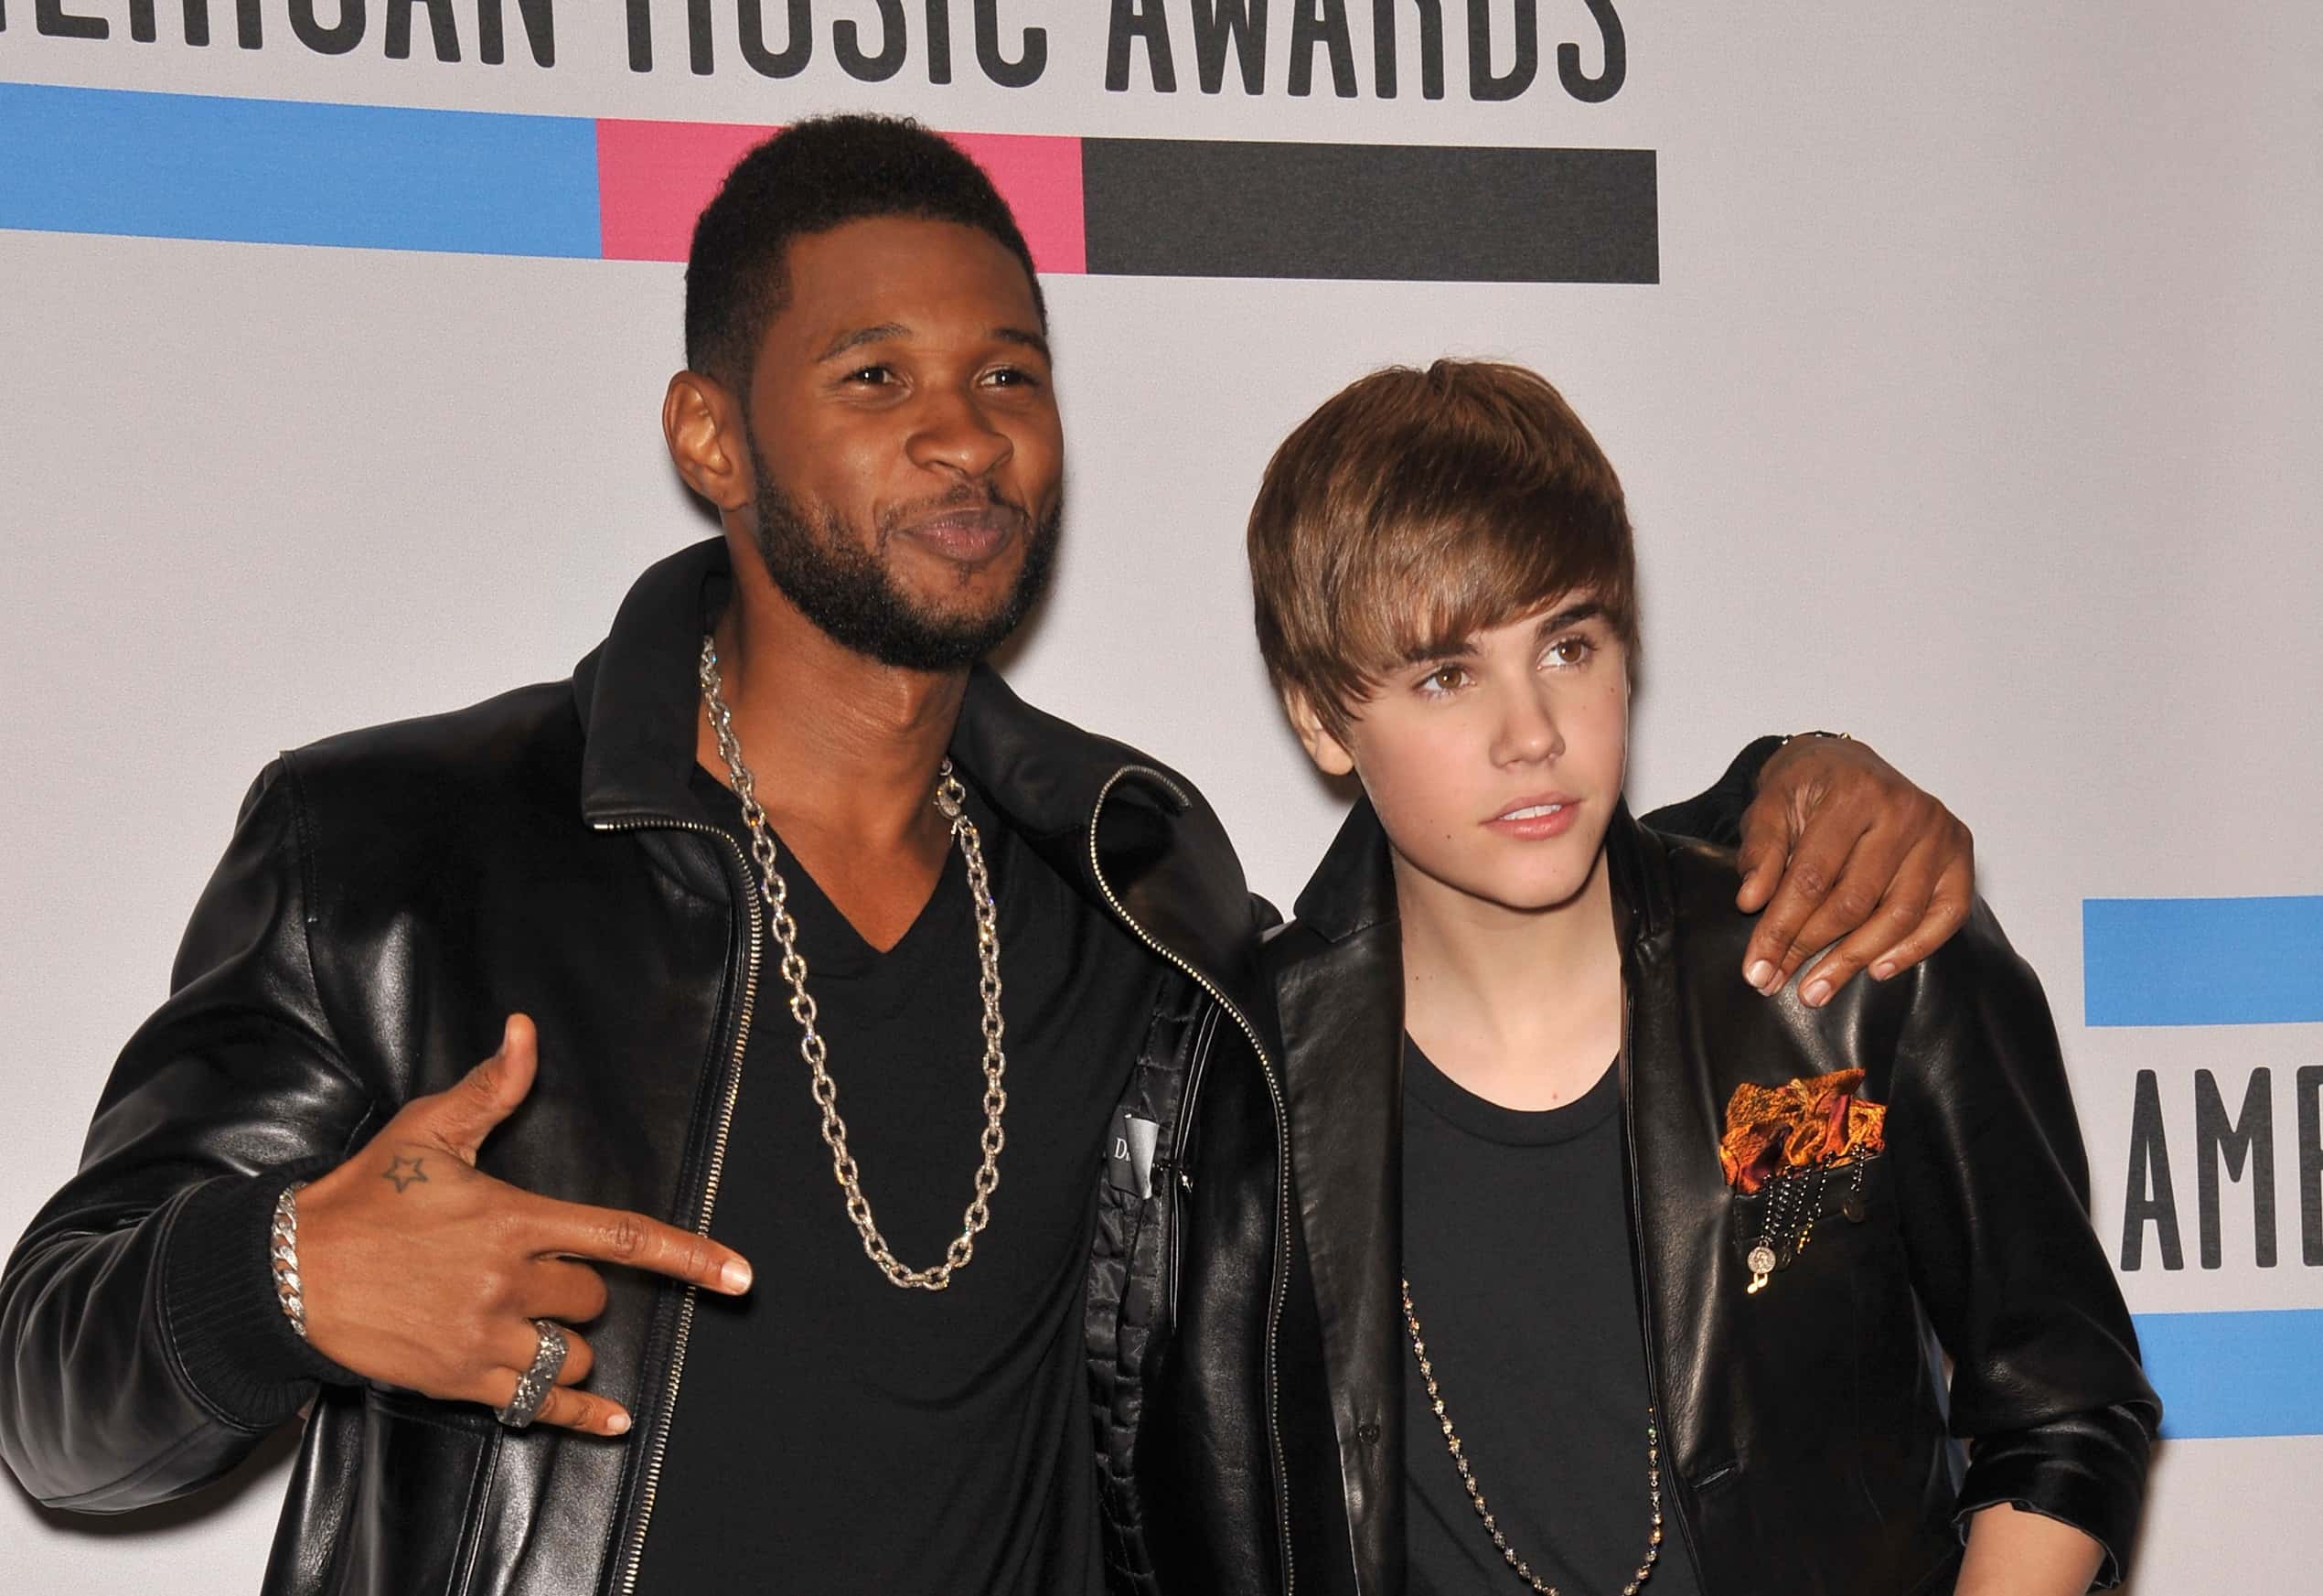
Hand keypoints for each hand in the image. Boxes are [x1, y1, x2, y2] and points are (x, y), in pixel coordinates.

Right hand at [293, 1015, 751, 1435]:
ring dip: (568, 1343)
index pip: (622, 1237)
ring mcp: (485, 1335)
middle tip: (528, 1275)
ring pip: (574, 1353)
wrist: (290, 1273)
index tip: (741, 1276)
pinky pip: (542, 1406)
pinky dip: (582, 1416)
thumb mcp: (427, 1131)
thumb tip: (525, 1032)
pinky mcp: (461, 1379)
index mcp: (512, 1217)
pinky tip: (614, 1421)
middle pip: (593, 1298)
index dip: (690, 1256)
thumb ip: (490, 1088)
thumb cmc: (363, 1197)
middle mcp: (507, 1280)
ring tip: (524, 1322)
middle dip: (579, 1290)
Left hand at [1733, 737, 1973, 1005]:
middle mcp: (1904, 810)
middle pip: (1854, 901)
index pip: (1812, 877)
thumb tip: (1752, 902)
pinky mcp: (1960, 854)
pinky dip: (1914, 949)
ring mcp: (1939, 833)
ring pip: (1898, 915)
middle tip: (1776, 982)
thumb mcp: (1770, 806)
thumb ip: (1761, 851)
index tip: (1756, 967)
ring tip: (1816, 990)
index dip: (1780, 928)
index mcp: (1852, 794)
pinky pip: (1946, 915)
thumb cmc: (1808, 788)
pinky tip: (1876, 970)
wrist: (1846, 762)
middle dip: (1809, 949)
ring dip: (1854, 960)